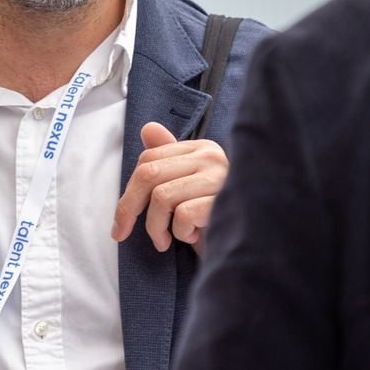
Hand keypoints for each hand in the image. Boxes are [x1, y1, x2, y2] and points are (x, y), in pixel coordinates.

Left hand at [111, 121, 229, 254]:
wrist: (248, 241)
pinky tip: (194, 237)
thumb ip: (167, 162)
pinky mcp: (223, 199)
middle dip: (128, 208)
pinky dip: (181, 233)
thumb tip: (148, 128)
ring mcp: (219, 176)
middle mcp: (211, 156)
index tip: (121, 221)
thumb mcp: (186, 189)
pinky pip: (182, 215)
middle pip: (149, 174)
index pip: (149, 158)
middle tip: (121, 233)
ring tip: (167, 240)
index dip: (128, 191)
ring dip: (156, 227)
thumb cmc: (214, 218)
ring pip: (161, 197)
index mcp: (201, 149)